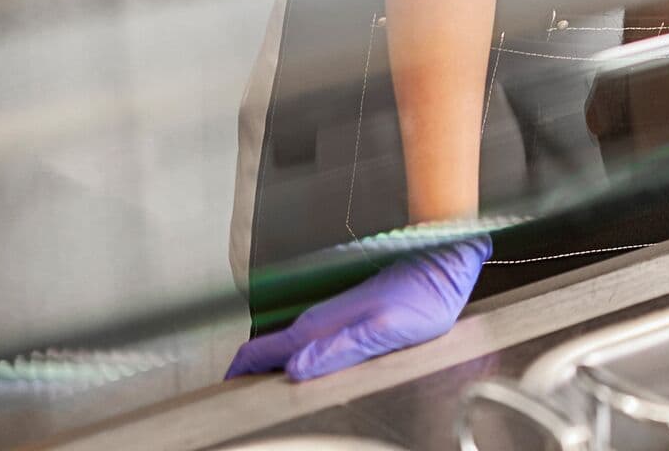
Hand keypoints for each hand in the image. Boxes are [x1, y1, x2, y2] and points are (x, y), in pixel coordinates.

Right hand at [226, 237, 491, 381]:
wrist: (442, 261)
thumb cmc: (424, 295)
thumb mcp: (385, 331)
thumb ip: (340, 350)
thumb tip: (297, 370)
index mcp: (318, 326)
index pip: (259, 351)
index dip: (237, 375)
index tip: (226, 397)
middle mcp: (318, 320)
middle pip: (267, 353)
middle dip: (250, 378)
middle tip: (245, 407)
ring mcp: (330, 316)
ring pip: (287, 348)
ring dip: (272, 370)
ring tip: (266, 397)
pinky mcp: (345, 316)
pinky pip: (309, 343)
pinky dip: (295, 361)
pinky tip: (305, 376)